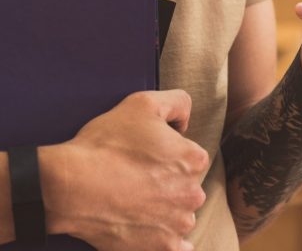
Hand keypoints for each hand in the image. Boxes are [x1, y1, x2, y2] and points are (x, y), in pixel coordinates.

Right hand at [41, 90, 208, 250]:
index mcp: (194, 159)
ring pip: (180, 214)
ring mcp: (177, 224)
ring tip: (136, 202)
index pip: (190, 155)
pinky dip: (167, 241)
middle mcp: (192, 193)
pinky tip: (156, 233)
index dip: (169, 153)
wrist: (70, 186)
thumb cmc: (108, 143)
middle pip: (186, 186)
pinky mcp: (160, 248)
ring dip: (166, 211)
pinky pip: (176, 247)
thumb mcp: (146, 103)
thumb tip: (185, 122)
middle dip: (169, 183)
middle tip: (138, 179)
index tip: (147, 155)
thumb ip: (179, 102)